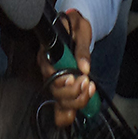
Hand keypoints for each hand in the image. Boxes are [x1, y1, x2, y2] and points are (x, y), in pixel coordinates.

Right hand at [37, 9, 94, 127]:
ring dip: (76, 100)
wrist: (76, 27)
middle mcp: (48, 68)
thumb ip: (82, 48)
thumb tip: (84, 67)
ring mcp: (54, 80)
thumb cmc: (76, 25)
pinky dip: (67, 113)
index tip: (75, 77)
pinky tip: (75, 113)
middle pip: (54, 89)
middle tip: (88, 82)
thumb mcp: (81, 29)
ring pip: (59, 99)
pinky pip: (60, 105)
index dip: (60, 78)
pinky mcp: (62, 88)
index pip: (48, 71)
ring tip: (90, 89)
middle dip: (73, 90)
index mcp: (48, 52)